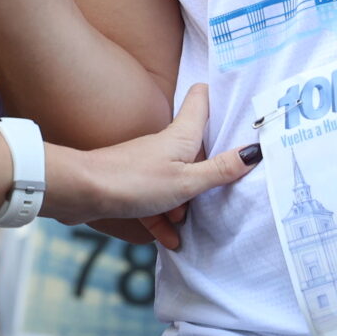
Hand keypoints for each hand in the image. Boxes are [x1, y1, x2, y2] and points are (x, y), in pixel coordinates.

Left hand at [43, 85, 252, 246]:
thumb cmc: (135, 181)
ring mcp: (148, 164)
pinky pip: (155, 200)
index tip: (239, 104)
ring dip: (185, 202)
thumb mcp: (186, 182)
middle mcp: (166, 145)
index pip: (201, 99)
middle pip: (196, 147)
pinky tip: (169, 239)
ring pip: (176, 179)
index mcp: (183, 135)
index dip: (217, 96)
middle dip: (212, 166)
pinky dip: (162, 217)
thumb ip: (219, 171)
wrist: (82, 192)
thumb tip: (254, 151)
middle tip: (231, 181)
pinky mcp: (133, 184)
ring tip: (189, 224)